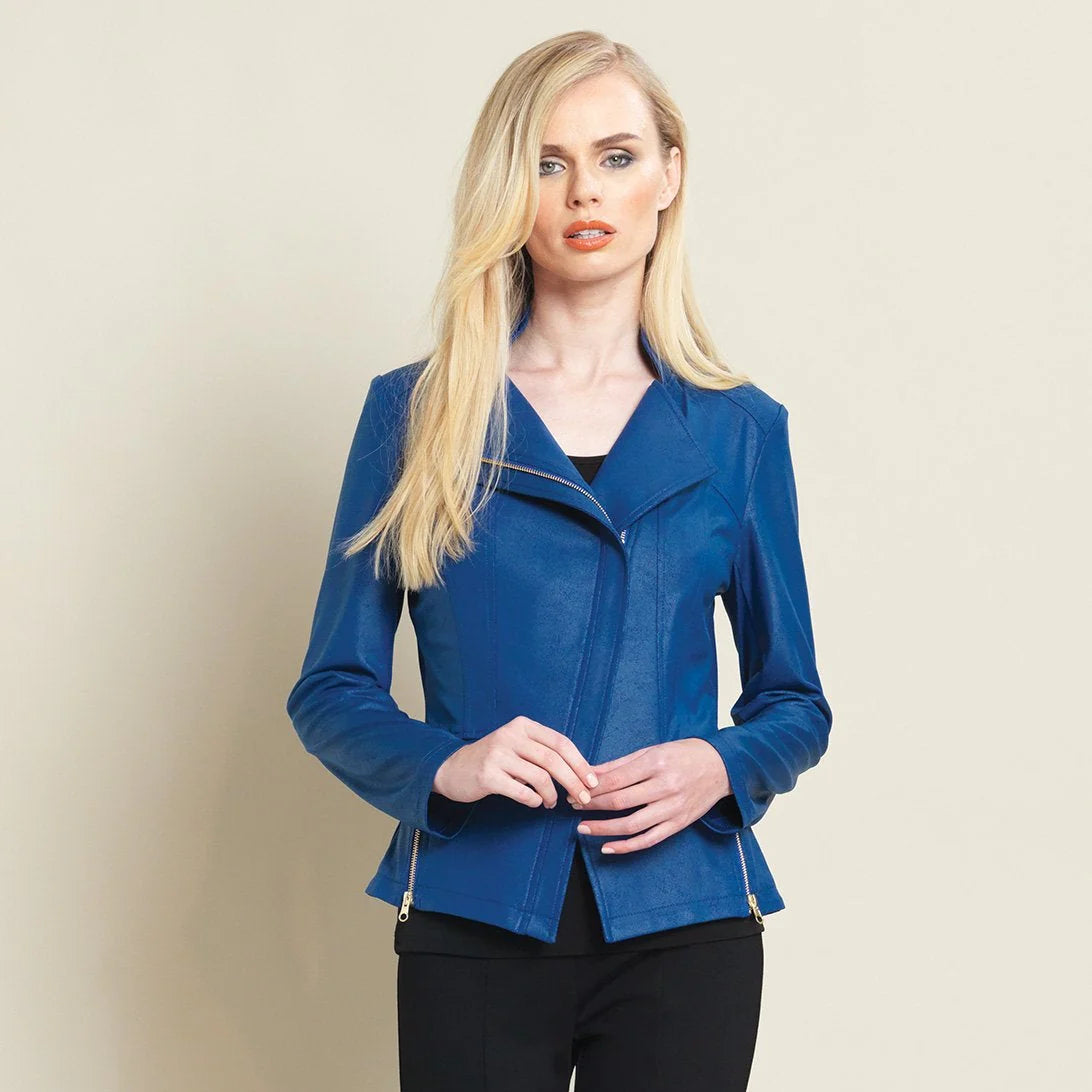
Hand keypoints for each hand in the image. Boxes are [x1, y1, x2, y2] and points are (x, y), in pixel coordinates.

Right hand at [434, 716, 599, 810]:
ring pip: (540, 776)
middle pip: (553, 760)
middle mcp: (510, 736)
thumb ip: (542, 752)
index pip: (560, 742)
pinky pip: (521, 791)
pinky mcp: (487, 775)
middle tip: (583, 799)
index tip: (592, 782)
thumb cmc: (493, 760)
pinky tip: (535, 803)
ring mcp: (497, 755)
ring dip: (552, 794)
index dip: (580, 763)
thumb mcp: (517, 745)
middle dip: (573, 781)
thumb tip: (580, 772)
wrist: (451, 769)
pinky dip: (534, 800)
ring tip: (552, 803)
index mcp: (522, 726)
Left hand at [564, 739, 731, 854]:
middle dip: (592, 805)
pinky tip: (607, 847)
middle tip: (573, 805)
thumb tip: (590, 772)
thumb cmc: (684, 754)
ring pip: (632, 825)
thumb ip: (620, 764)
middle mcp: (665, 787)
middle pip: (620, 801)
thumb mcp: (652, 750)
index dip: (591, 788)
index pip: (616, 780)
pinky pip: (648, 840)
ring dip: (603, 829)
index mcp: (656, 763)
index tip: (574, 789)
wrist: (722, 767)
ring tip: (582, 828)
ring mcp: (673, 808)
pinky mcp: (679, 824)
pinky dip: (626, 847)